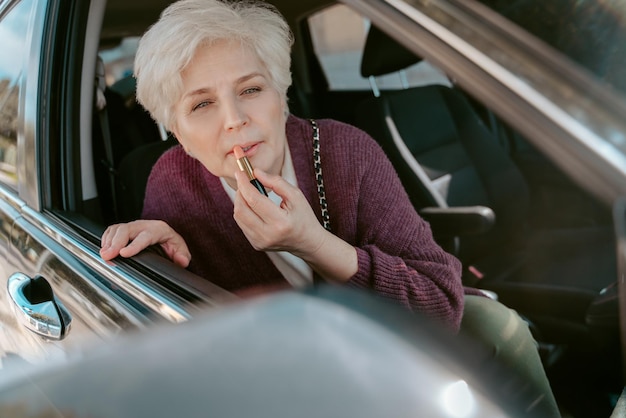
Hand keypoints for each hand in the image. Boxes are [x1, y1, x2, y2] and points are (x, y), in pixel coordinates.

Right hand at [100, 220, 190, 267]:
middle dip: (115, 242)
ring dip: (108, 241)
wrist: (166, 237)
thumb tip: (182, 261)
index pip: (145, 236)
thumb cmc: (171, 243)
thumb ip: (183, 256)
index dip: (134, 245)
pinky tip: (104, 249)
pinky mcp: (125, 229)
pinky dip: (106, 239)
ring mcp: (133, 226)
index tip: (124, 253)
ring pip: (117, 229)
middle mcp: (144, 225)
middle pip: (126, 230)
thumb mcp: (181, 250)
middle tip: (107, 256)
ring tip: (104, 255)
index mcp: (159, 229)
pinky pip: (112, 230)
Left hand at [233, 169, 357, 281]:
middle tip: (245, 182)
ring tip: (250, 193)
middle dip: (240, 192)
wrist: (308, 241)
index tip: (241, 172)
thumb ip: (276, 182)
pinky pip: (242, 224)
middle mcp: (268, 235)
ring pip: (238, 217)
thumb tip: (256, 172)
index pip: (254, 201)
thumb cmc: (304, 217)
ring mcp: (260, 242)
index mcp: (281, 222)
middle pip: (241, 209)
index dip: (244, 184)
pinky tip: (253, 207)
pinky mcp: (256, 244)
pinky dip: (244, 212)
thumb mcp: (296, 196)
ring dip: (240, 201)